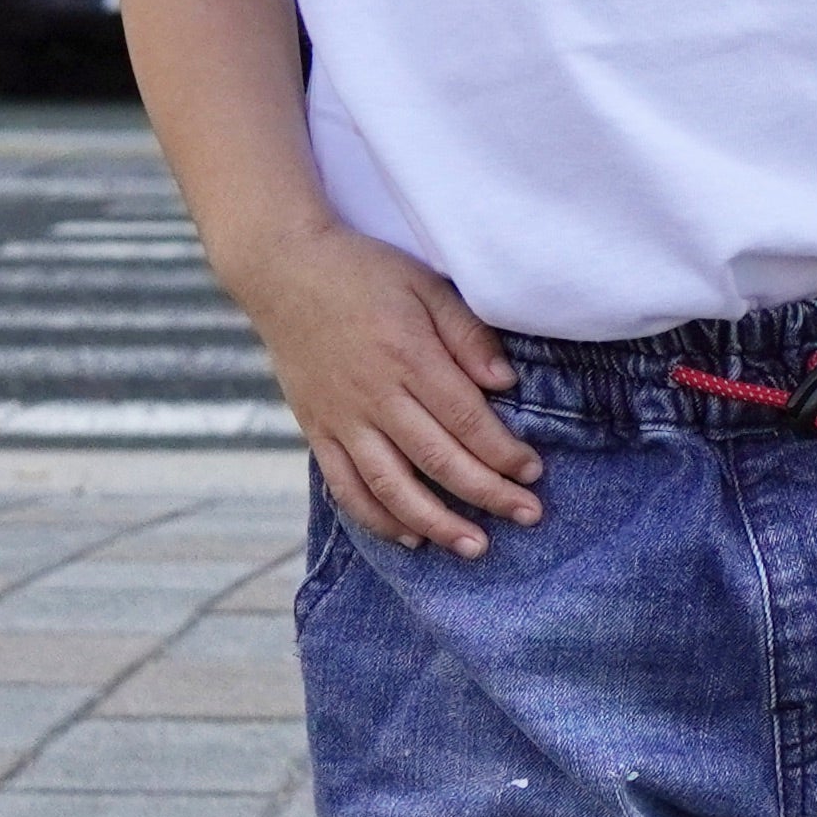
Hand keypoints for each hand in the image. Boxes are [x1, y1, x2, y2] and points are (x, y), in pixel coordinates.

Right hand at [237, 225, 541, 556]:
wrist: (282, 269)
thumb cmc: (363, 272)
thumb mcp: (425, 284)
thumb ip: (467, 334)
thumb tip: (506, 384)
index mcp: (407, 355)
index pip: (466, 419)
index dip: (504, 452)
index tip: (533, 473)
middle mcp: (374, 394)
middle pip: (438, 459)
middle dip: (487, 494)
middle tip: (528, 515)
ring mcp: (341, 418)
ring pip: (392, 486)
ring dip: (437, 522)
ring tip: (474, 547)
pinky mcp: (316, 430)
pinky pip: (346, 487)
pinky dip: (378, 519)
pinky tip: (411, 537)